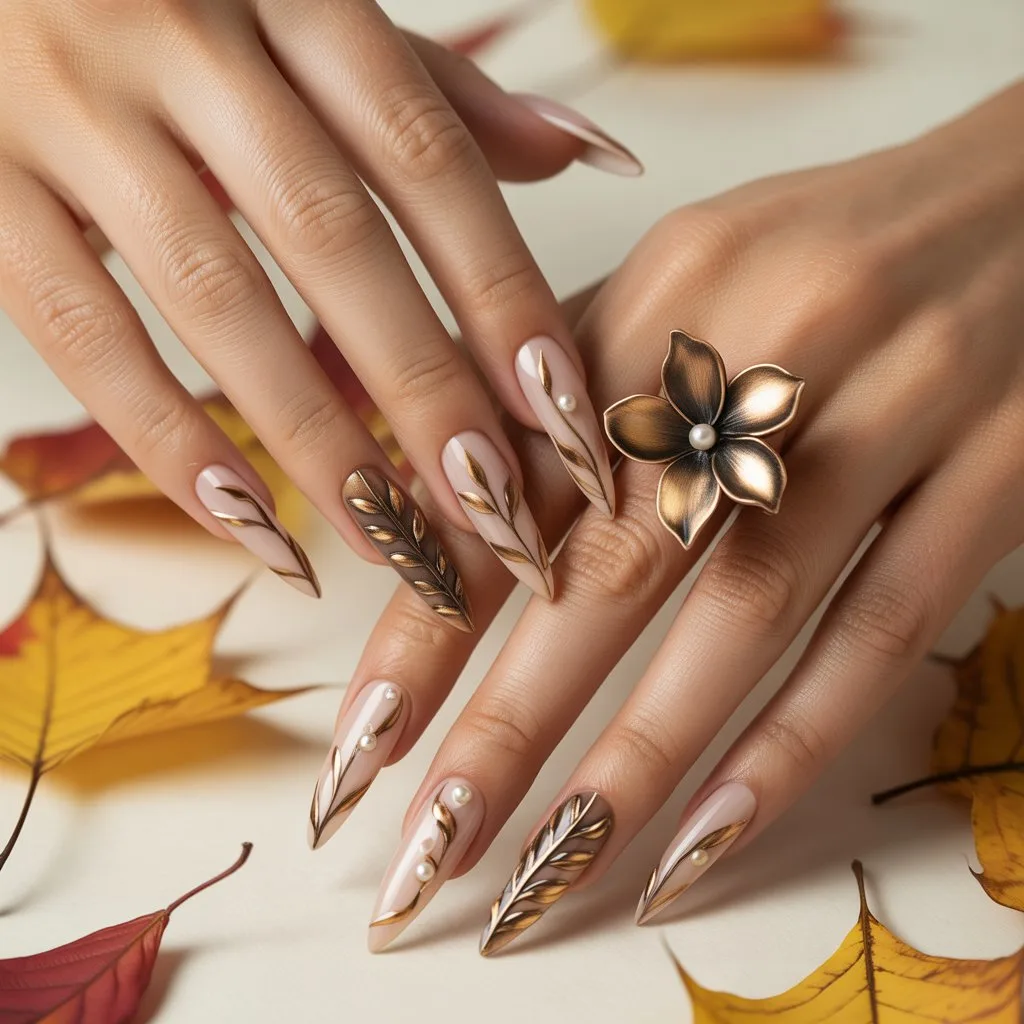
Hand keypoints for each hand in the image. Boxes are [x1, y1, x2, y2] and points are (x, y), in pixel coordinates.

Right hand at [0, 1, 639, 606]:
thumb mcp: (306, 10)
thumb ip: (436, 90)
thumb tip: (582, 149)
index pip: (428, 158)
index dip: (502, 292)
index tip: (562, 415)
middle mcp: (184, 36)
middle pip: (336, 238)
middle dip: (426, 388)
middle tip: (494, 510)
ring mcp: (70, 105)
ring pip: (217, 295)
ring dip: (316, 436)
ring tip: (391, 540)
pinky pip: (80, 327)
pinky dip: (169, 437)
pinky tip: (249, 523)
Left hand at [308, 81, 1023, 950]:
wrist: (1020, 200)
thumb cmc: (822, 254)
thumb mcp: (683, 275)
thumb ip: (565, 379)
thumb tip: (432, 491)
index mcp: (670, 285)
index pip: (521, 471)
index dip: (433, 611)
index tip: (366, 735)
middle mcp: (773, 340)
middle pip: (616, 558)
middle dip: (509, 717)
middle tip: (430, 843)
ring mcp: (897, 406)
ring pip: (746, 611)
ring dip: (638, 759)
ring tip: (552, 871)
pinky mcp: (997, 469)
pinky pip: (884, 628)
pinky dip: (795, 740)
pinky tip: (712, 833)